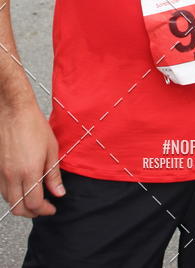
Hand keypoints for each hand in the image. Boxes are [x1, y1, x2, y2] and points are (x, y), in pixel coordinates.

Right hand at [0, 102, 64, 216]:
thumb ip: (54, 174)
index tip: (52, 208)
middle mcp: (12, 176)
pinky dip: (12, 195)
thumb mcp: (51, 149)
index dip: (44, 210)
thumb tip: (58, 193)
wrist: (14, 111)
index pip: (34, 204)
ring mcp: (1, 173)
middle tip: (43, 207)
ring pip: (8, 201)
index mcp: (29, 171)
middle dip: (32, 213)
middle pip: (18, 208)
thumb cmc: (34, 125)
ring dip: (21, 204)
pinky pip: (3, 190)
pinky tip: (22, 187)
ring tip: (34, 198)